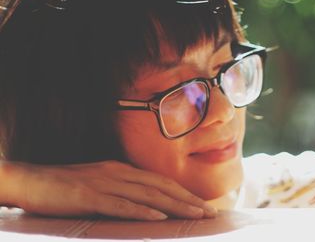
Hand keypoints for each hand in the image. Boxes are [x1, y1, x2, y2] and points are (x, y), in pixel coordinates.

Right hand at [1, 160, 216, 219]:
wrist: (31, 180)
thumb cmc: (66, 186)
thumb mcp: (100, 184)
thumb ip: (122, 190)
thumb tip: (146, 204)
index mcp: (122, 170)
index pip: (160, 181)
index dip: (184, 193)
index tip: (203, 204)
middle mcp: (118, 173)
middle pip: (161, 186)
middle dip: (188, 200)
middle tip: (210, 212)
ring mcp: (105, 184)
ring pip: (147, 195)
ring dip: (174, 206)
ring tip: (196, 215)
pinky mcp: (89, 196)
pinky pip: (120, 205)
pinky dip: (141, 212)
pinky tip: (158, 218)